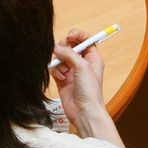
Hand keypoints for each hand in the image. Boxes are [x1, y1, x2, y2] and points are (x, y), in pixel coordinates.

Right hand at [50, 28, 122, 145]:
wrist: (84, 111)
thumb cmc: (91, 93)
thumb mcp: (83, 67)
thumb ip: (69, 54)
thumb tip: (57, 47)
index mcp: (92, 58)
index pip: (84, 39)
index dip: (77, 35)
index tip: (69, 36)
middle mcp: (82, 63)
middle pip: (69, 46)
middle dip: (64, 49)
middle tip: (63, 53)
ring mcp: (71, 71)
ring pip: (60, 57)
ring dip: (59, 62)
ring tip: (63, 70)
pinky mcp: (62, 79)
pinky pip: (54, 68)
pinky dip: (55, 71)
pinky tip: (61, 78)